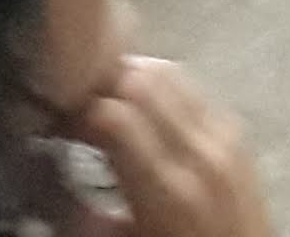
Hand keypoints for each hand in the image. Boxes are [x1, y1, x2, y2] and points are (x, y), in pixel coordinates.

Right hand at [66, 56, 273, 236]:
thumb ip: (86, 215)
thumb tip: (50, 176)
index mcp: (167, 190)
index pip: (114, 115)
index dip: (76, 113)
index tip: (56, 125)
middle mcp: (199, 151)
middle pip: (140, 81)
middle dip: (101, 87)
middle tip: (77, 108)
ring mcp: (225, 136)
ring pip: (168, 73)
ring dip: (131, 79)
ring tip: (107, 103)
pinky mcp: (238, 131)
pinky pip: (193, 88)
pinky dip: (162, 88)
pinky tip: (145, 109)